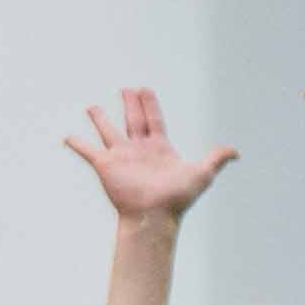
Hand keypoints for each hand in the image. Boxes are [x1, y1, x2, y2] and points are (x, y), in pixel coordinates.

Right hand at [64, 86, 236, 224]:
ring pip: (108, 131)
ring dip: (100, 119)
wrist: (154, 215)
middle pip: (133, 120)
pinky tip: (67, 137)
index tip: (145, 89)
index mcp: (159, 148)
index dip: (150, 104)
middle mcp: (139, 149)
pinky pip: (88, 151)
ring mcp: (121, 157)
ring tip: (92, 108)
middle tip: (126, 89)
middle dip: (130, 103)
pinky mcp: (105, 166)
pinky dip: (77, 144)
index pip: (154, 119)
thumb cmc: (177, 198)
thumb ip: (216, 159)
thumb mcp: (202, 174)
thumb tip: (236, 152)